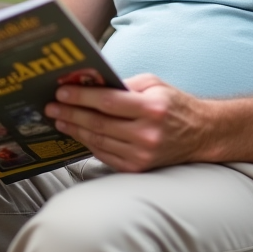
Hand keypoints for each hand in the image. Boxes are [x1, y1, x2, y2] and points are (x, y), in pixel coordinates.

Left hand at [44, 74, 208, 171]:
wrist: (201, 134)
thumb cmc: (174, 104)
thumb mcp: (154, 84)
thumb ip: (123, 84)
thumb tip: (90, 83)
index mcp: (152, 109)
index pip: (108, 103)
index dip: (81, 97)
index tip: (61, 92)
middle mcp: (147, 134)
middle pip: (99, 124)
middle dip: (71, 114)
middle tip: (51, 107)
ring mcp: (142, 155)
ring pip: (99, 141)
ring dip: (75, 130)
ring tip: (60, 120)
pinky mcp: (138, 168)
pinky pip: (105, 155)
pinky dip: (89, 143)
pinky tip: (78, 133)